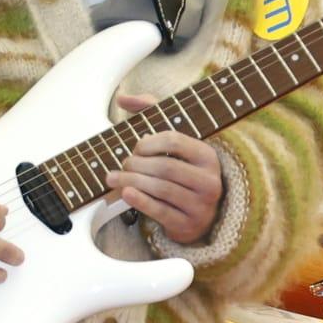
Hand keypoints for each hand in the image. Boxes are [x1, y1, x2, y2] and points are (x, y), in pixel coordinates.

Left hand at [105, 96, 222, 243]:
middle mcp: (210, 181)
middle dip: (135, 165)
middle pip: (165, 166)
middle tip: (121, 165)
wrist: (200, 216)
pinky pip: (161, 211)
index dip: (147, 142)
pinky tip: (125, 193)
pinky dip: (140, 201)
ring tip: (112, 178)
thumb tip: (123, 98)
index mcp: (209, 156)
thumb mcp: (175, 143)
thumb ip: (152, 113)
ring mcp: (202, 205)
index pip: (174, 140)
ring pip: (161, 189)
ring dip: (131, 181)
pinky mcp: (190, 225)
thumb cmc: (182, 172)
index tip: (136, 148)